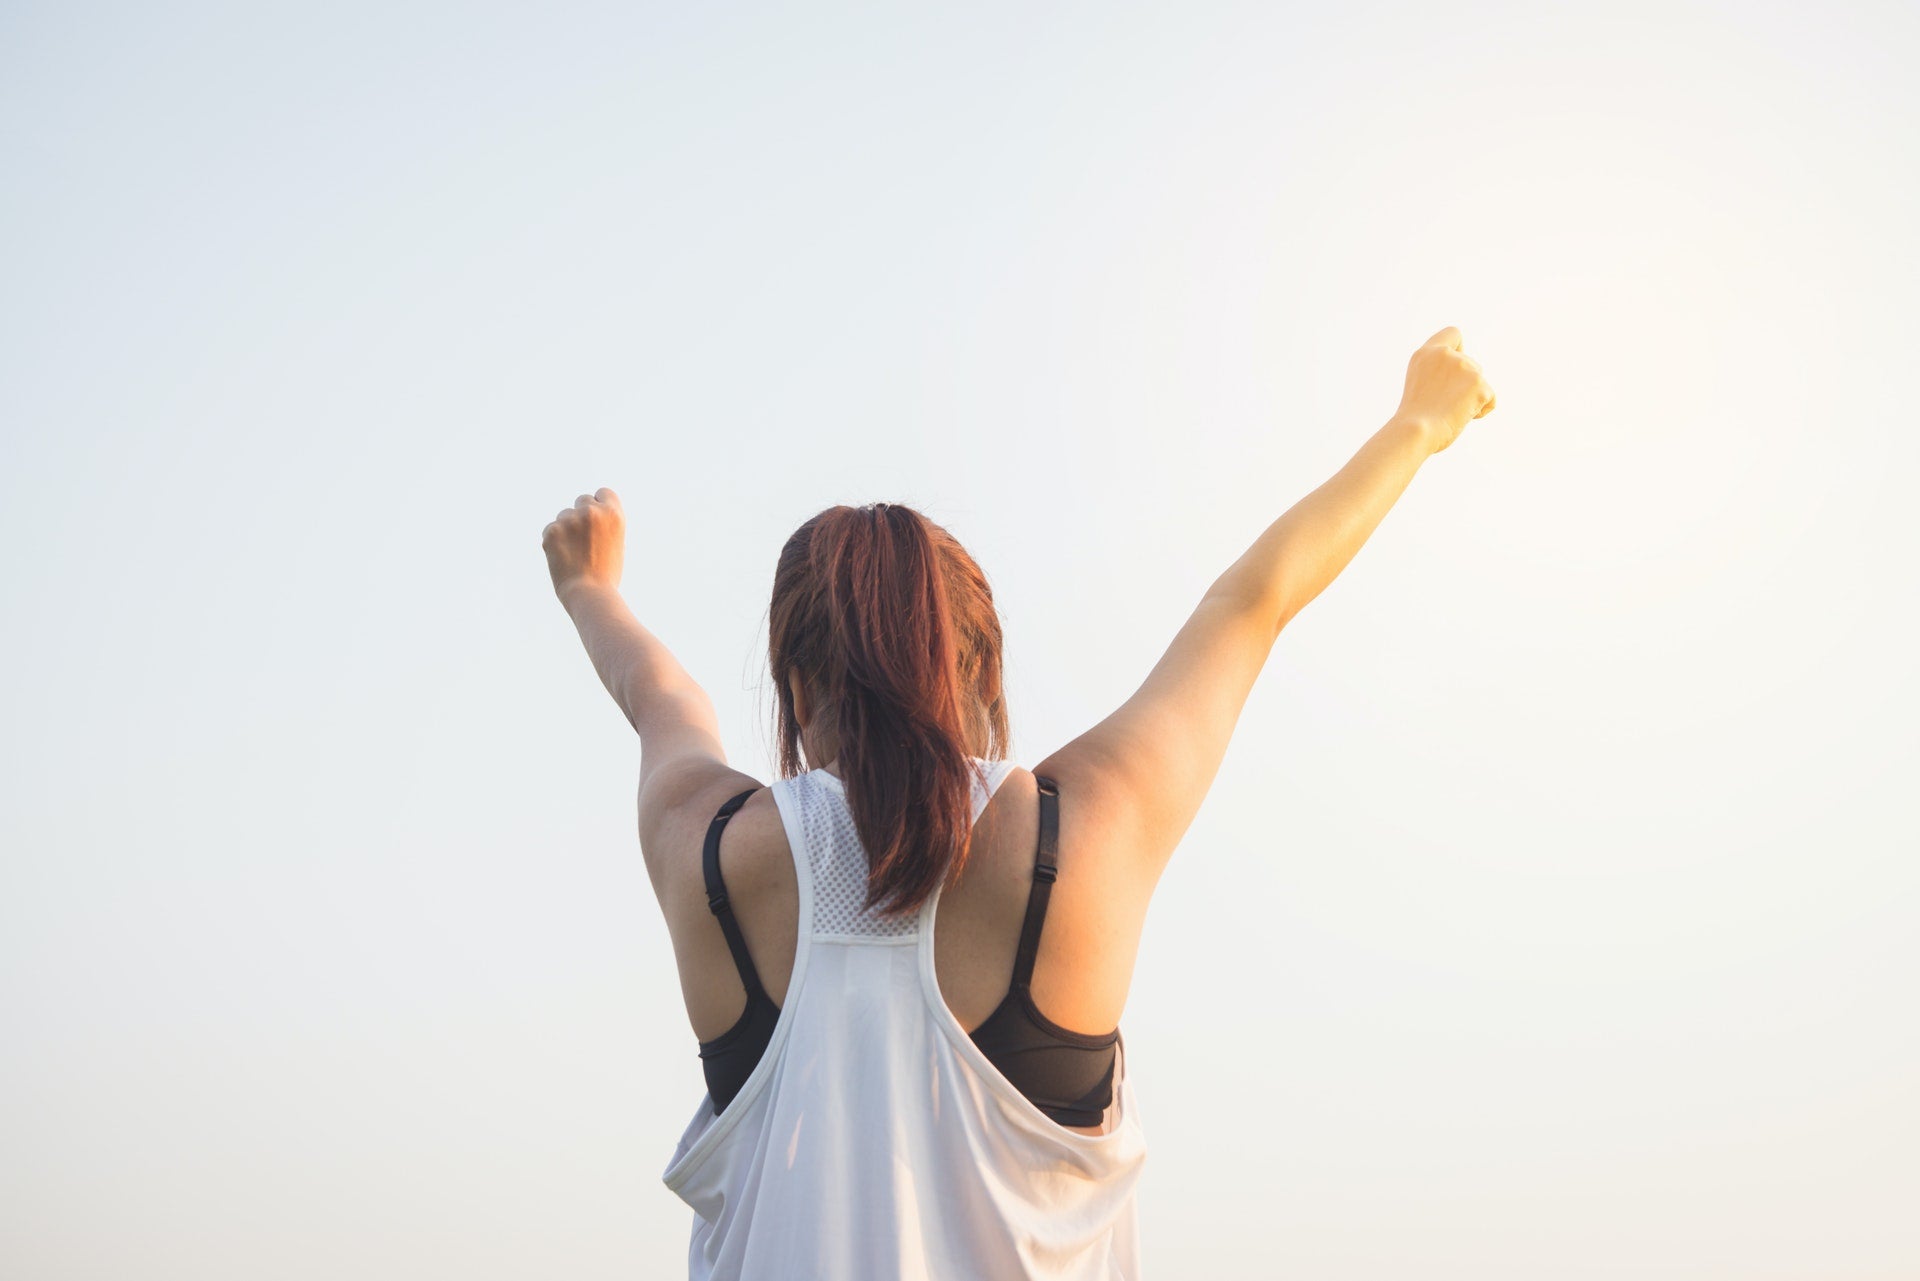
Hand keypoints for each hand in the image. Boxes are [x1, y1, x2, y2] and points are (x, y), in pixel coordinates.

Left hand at [543, 488, 625, 604]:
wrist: (591, 594)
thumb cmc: (607, 575)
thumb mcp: (616, 543)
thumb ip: (605, 524)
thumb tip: (591, 513)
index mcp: (613, 514)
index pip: (603, 492)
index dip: (599, 504)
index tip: (596, 517)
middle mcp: (592, 512)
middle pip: (582, 500)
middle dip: (581, 514)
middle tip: (583, 539)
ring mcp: (571, 520)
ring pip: (564, 515)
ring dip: (566, 528)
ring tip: (575, 553)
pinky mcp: (552, 530)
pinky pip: (550, 529)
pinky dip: (554, 541)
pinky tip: (563, 558)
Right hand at [1393, 326, 1496, 454]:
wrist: (1415, 431)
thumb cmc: (1414, 416)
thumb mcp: (1420, 382)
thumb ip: (1438, 370)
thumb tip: (1464, 380)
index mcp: (1427, 353)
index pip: (1454, 334)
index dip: (1458, 350)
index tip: (1451, 371)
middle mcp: (1447, 355)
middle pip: (1472, 364)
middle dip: (1465, 384)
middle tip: (1444, 403)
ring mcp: (1465, 368)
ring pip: (1480, 382)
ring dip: (1472, 397)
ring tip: (1451, 411)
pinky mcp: (1480, 385)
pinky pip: (1490, 399)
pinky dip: (1481, 410)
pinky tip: (1463, 417)